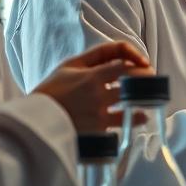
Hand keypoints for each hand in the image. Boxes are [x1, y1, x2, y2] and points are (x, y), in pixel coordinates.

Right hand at [33, 41, 150, 132]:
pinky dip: (127, 127)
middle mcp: (97, 95)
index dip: (139, 64)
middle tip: (151, 84)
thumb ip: (96, 56)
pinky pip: (118, 129)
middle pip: (133, 86)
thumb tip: (121, 53)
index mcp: (91, 76)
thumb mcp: (70, 66)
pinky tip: (132, 125)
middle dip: (146, 83)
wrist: (34, 119)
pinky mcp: (96, 133)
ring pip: (131, 112)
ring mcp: (97, 115)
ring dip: (142, 111)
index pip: (125, 66)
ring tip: (145, 111)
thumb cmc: (52, 89)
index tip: (145, 66)